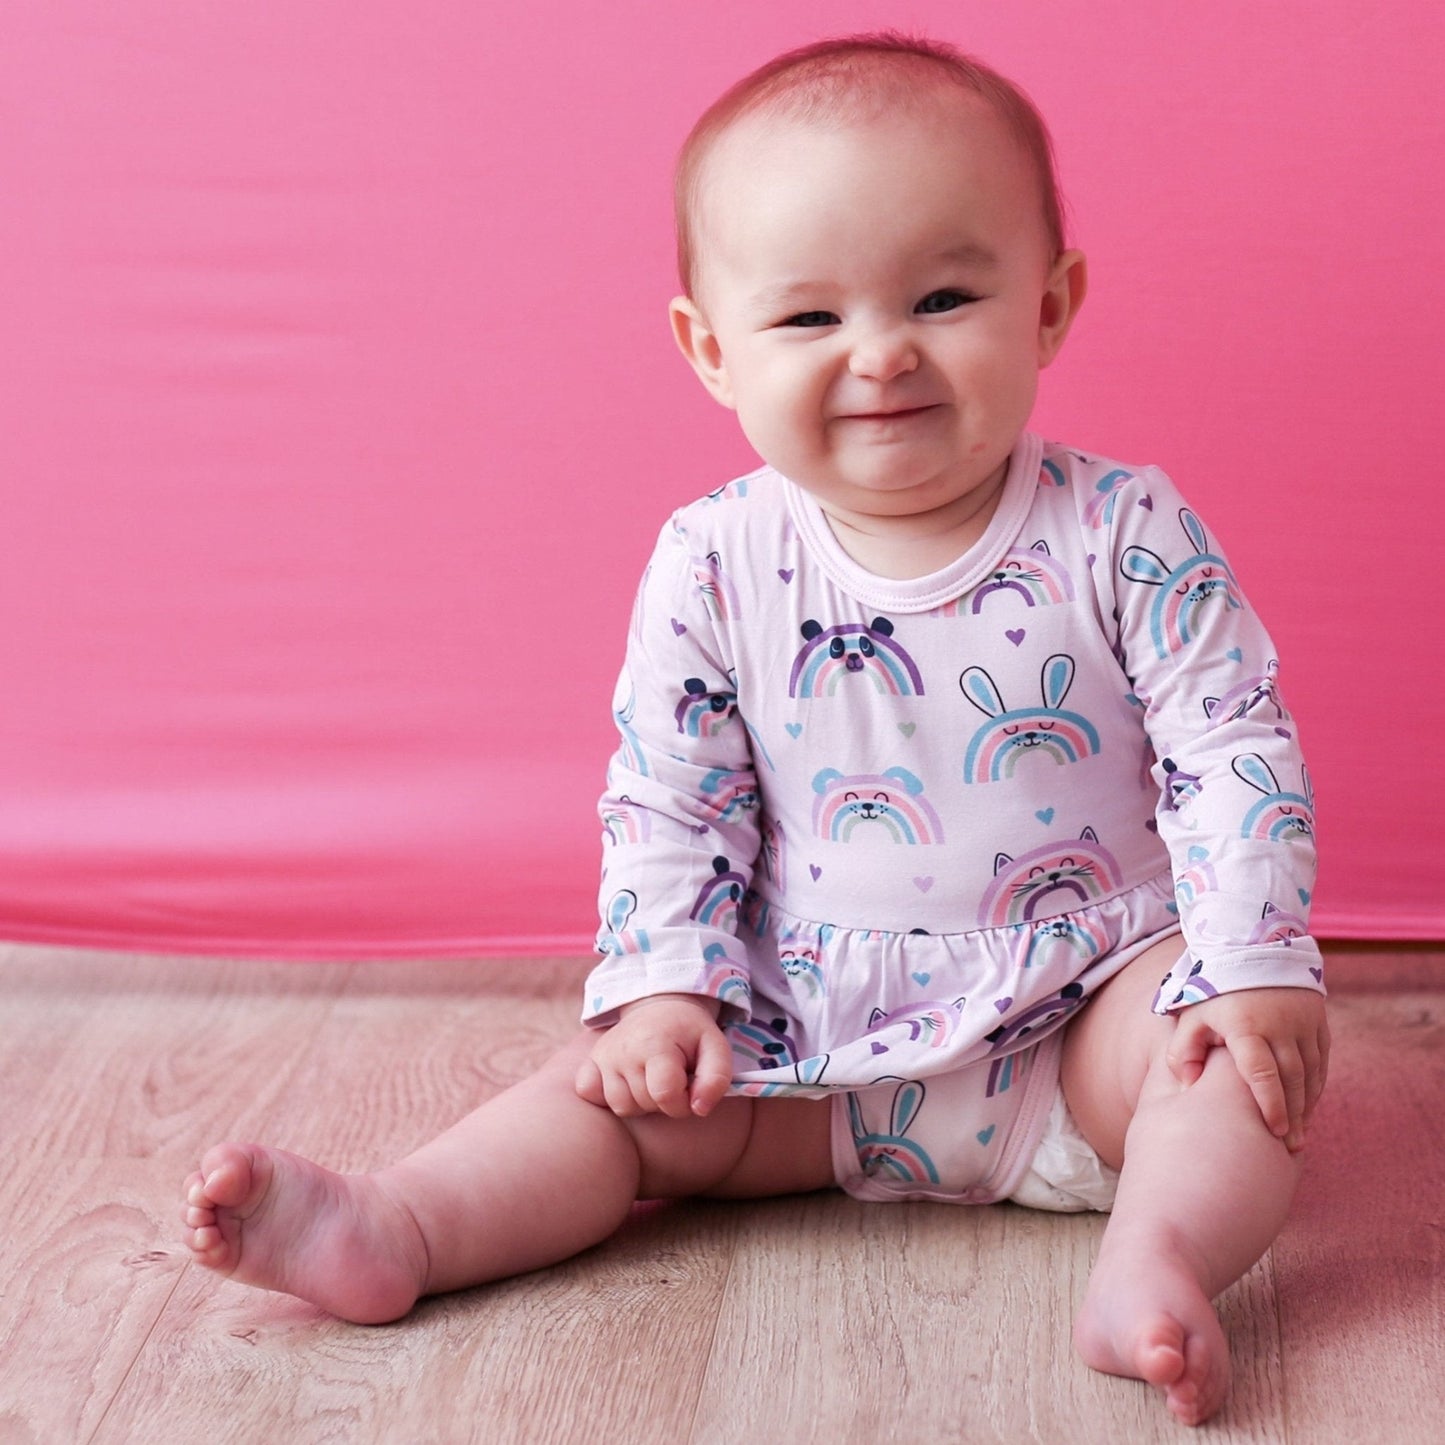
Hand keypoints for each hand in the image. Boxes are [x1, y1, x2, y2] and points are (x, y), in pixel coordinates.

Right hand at [575, 994, 733, 1119]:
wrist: (659, 1006)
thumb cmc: (690, 1031)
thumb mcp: (715, 1047)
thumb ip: (716, 1079)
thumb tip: (700, 1109)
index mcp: (656, 1044)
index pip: (666, 1095)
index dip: (683, 1102)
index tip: (690, 1089)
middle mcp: (623, 1050)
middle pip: (645, 1103)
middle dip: (665, 1101)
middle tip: (673, 1078)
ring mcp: (603, 1056)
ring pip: (621, 1106)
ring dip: (640, 1102)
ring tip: (652, 1080)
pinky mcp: (590, 1061)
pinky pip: (590, 1093)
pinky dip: (606, 1095)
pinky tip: (625, 1081)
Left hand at [1167, 987, 1328, 1151]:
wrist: (1251, 947)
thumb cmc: (1214, 988)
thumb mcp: (1192, 1012)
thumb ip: (1183, 1049)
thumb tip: (1186, 1084)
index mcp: (1245, 1025)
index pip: (1262, 1072)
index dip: (1270, 1104)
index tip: (1275, 1131)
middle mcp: (1279, 1025)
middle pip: (1291, 1079)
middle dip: (1293, 1114)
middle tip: (1291, 1144)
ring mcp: (1302, 1022)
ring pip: (1311, 1072)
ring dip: (1307, 1103)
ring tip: (1300, 1131)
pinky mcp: (1317, 1020)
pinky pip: (1322, 1059)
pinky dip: (1317, 1084)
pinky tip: (1308, 1103)